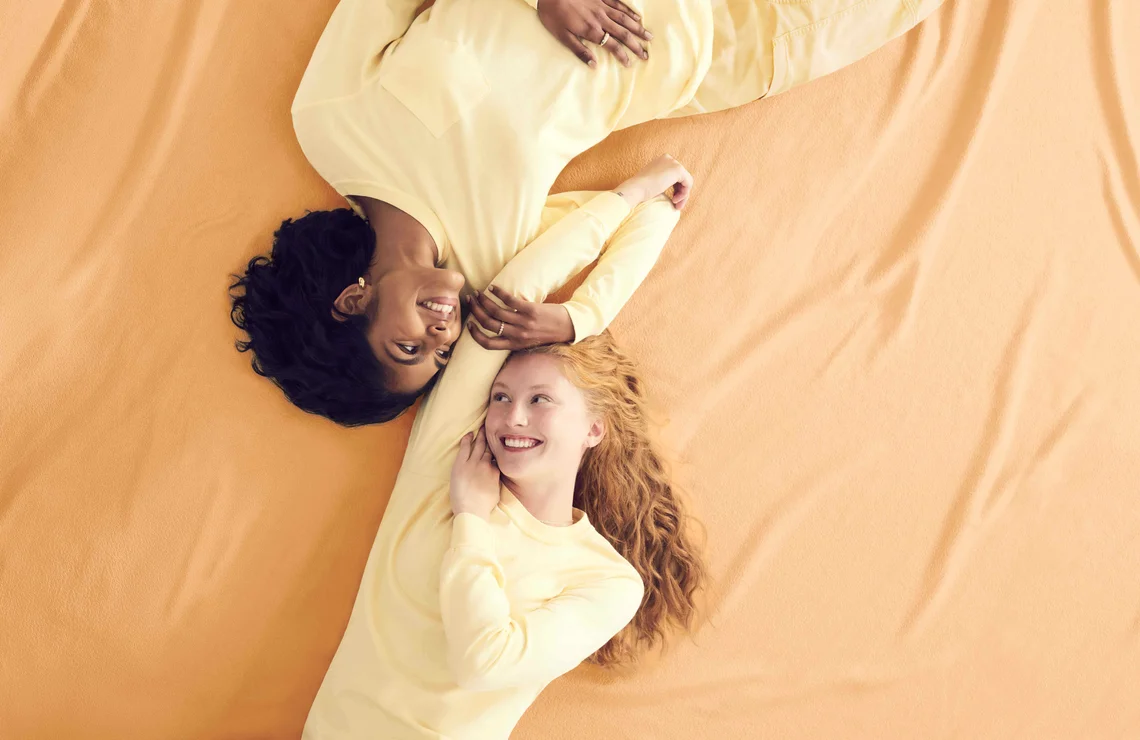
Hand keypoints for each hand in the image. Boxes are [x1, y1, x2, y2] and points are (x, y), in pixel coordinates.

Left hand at [450, 428, 501, 519]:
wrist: (471, 511)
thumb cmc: (483, 506)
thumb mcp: (496, 492)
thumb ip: (496, 480)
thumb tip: (496, 474)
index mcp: (495, 471)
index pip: (497, 456)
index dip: (498, 448)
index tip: (499, 440)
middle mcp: (486, 464)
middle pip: (489, 447)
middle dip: (491, 437)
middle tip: (493, 427)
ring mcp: (473, 463)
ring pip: (478, 445)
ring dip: (481, 435)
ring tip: (483, 426)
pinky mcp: (461, 465)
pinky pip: (465, 448)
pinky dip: (467, 439)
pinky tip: (469, 433)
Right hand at [466, 285, 574, 349]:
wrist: (568, 327)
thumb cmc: (547, 334)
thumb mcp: (528, 342)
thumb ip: (513, 339)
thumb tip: (496, 330)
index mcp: (514, 345)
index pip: (488, 344)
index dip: (475, 335)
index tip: (469, 324)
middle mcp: (517, 335)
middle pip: (488, 324)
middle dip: (475, 311)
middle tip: (470, 301)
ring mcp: (524, 322)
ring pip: (496, 312)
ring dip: (483, 301)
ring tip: (478, 293)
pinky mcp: (530, 310)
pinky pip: (509, 301)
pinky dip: (498, 293)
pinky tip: (492, 288)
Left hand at [536, 0, 651, 68]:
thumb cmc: (553, 15)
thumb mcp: (562, 36)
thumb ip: (579, 51)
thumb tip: (593, 65)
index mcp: (591, 31)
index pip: (612, 46)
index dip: (622, 55)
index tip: (630, 63)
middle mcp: (601, 19)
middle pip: (623, 33)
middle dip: (636, 45)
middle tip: (646, 54)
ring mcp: (602, 6)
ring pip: (625, 18)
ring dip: (638, 28)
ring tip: (649, 37)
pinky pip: (619, 4)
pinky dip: (630, 11)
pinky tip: (637, 16)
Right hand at [615, 154, 693, 209]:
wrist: (636, 189)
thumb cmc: (641, 190)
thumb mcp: (654, 183)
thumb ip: (664, 181)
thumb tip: (678, 189)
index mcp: (662, 160)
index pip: (675, 175)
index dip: (676, 189)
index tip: (672, 200)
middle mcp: (668, 158)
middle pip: (682, 178)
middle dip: (681, 193)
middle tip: (676, 206)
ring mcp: (673, 163)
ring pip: (686, 182)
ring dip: (683, 195)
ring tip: (676, 205)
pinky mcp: (677, 169)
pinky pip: (688, 183)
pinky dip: (684, 194)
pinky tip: (674, 200)